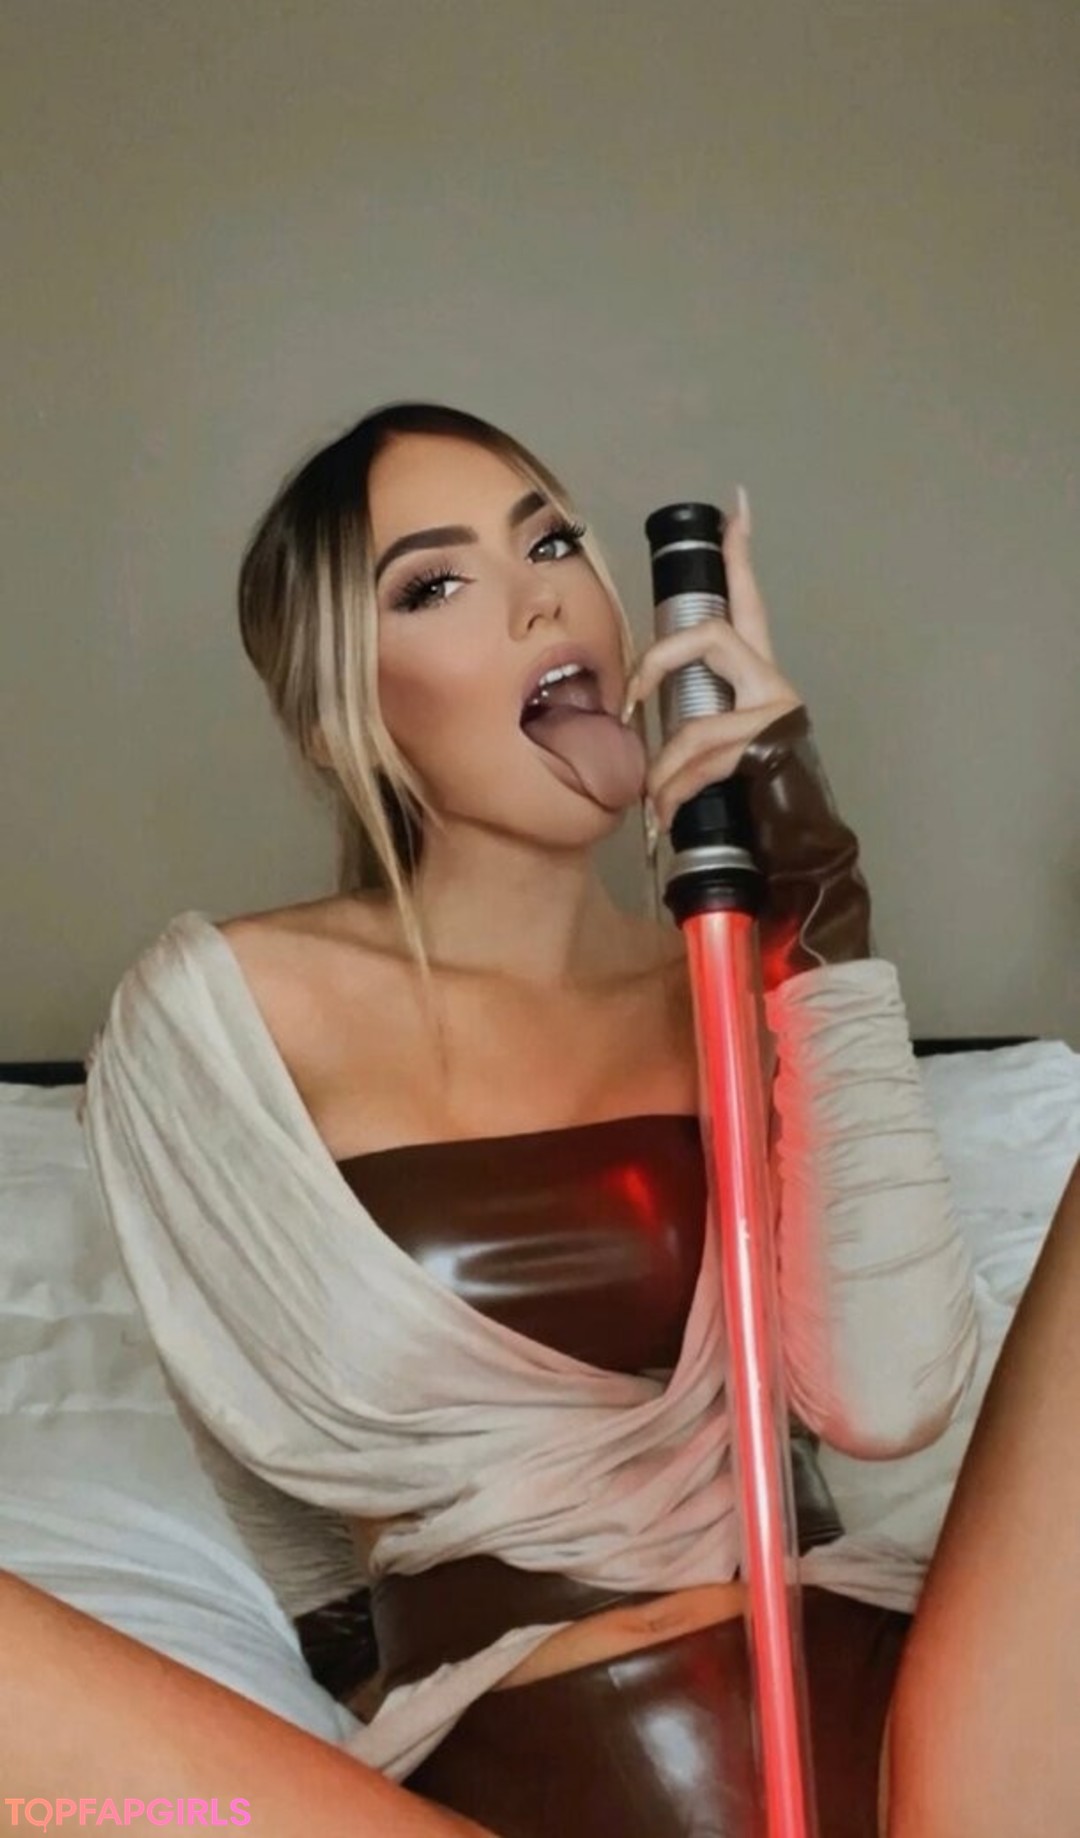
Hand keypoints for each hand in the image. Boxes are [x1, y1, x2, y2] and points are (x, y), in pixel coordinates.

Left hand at [621, 490, 802, 832]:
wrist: (802, 846)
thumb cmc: (759, 798)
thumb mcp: (716, 748)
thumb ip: (692, 724)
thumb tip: (641, 728)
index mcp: (759, 677)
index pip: (750, 604)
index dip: (740, 558)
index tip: (736, 510)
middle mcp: (774, 685)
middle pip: (711, 635)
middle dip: (657, 661)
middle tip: (630, 699)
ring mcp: (776, 715)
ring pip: (698, 721)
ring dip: (663, 768)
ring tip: (653, 800)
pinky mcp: (770, 748)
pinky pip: (703, 759)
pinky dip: (674, 789)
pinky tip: (667, 812)